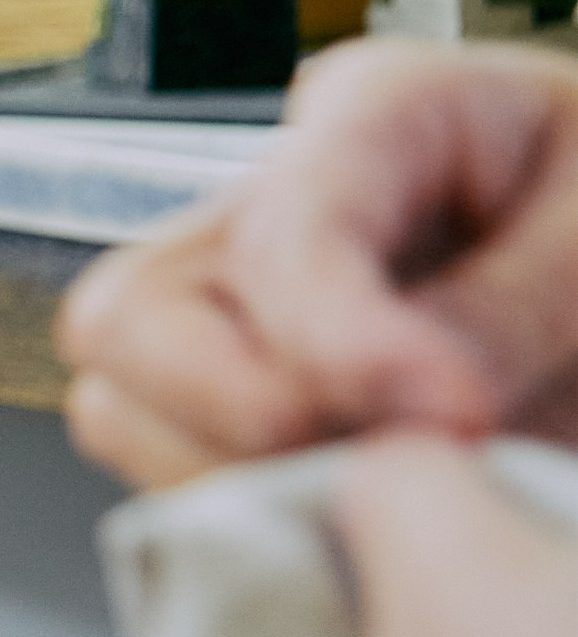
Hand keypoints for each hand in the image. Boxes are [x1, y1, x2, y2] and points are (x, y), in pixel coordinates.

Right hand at [60, 38, 577, 488]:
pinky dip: (254, 523)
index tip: (450, 415)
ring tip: (396, 495)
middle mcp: (270, 209)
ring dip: (246, 476)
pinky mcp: (230, 409)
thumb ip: (514, 311)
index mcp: (383, 114)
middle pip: (128, 315)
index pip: (279, 225)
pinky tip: (365, 518)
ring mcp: (232, 313)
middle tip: (385, 465)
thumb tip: (422, 410)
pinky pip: (172, 480)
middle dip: (235, 409)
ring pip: (121, 409)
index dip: (340, 333)